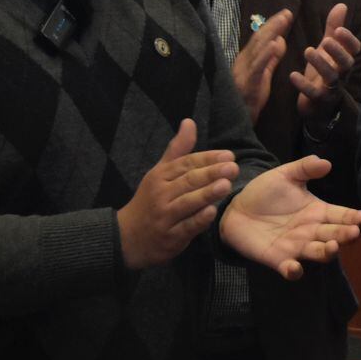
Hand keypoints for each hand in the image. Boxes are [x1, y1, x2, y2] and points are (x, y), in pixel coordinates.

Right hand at [119, 119, 237, 269]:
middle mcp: (161, 194)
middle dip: (211, 173)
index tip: (229, 155)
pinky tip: (212, 212)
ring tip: (226, 185)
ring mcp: (165, 217)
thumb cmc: (150, 200)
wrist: (127, 237)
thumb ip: (178, 150)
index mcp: (160, 176)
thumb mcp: (159, 173)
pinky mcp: (170, 237)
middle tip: (233, 167)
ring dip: (206, 194)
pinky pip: (185, 227)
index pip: (186, 164)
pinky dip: (198, 220)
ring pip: (187, 203)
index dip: (207, 159)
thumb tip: (190, 122)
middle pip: (188, 181)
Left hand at [221, 154, 360, 279]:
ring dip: (327, 252)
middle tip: (353, 232)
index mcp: (317, 211)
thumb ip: (305, 168)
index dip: (353, 217)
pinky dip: (294, 271)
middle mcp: (311, 231)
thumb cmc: (264, 192)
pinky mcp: (278, 259)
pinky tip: (295, 268)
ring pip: (318, 253)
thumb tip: (326, 162)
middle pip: (334, 236)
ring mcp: (296, 247)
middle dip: (345, 235)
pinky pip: (289, 269)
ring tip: (332, 247)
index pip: (340, 215)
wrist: (236, 209)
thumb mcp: (285, 175)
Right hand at [232, 9, 291, 121]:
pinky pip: (258, 66)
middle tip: (287, 12)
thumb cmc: (249, 98)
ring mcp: (244, 71)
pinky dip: (267, 54)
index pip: (260, 38)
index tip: (285, 14)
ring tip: (284, 20)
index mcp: (247, 59)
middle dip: (273, 24)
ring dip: (271, 32)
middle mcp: (244, 61)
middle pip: (259, 38)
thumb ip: (271, 59)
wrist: (234, 121)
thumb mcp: (263, 74)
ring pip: (258, 48)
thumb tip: (280, 40)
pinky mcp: (248, 82)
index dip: (272, 25)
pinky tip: (277, 44)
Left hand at [293, 3, 360, 123]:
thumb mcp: (328, 47)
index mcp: (344, 58)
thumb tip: (341, 5)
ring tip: (308, 51)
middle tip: (326, 40)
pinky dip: (304, 85)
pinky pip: (314, 93)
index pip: (354, 49)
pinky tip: (293, 75)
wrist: (315, 101)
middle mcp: (341, 73)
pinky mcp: (319, 99)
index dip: (348, 40)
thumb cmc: (323, 69)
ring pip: (332, 77)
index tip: (339, 30)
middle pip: (346, 63)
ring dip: (321, 64)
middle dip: (338, 51)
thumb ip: (333, 27)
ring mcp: (332, 87)